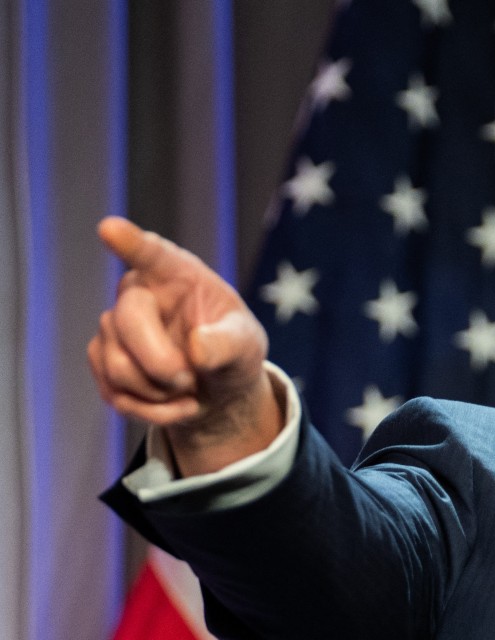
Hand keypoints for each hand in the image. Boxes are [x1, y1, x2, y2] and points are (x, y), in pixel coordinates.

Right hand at [88, 217, 282, 474]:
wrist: (216, 389)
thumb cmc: (233, 352)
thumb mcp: (246, 346)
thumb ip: (228, 344)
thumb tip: (197, 348)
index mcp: (178, 275)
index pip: (151, 254)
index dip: (131, 242)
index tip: (110, 228)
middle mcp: (139, 293)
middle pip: (126, 321)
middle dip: (161, 363)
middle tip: (190, 379)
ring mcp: (114, 326)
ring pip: (118, 365)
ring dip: (160, 392)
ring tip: (189, 389)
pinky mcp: (102, 360)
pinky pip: (115, 393)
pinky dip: (152, 410)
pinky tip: (177, 405)